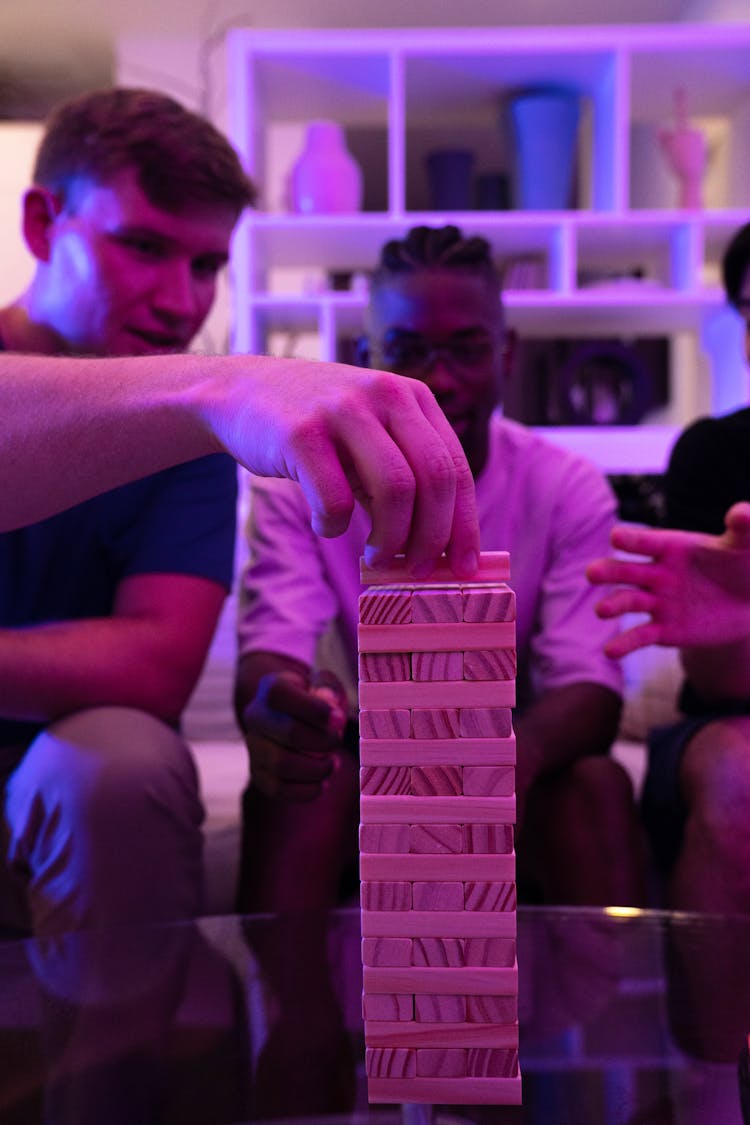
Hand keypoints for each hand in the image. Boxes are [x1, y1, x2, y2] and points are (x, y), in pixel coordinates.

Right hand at [198, 357, 479, 578]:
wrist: (242, 393)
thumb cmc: (319, 431)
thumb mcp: (372, 439)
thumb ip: (405, 481)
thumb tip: (440, 552)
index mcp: (412, 397)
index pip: (455, 468)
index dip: (464, 524)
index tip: (464, 567)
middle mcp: (384, 395)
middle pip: (433, 480)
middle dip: (431, 537)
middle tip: (415, 568)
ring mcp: (343, 410)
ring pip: (395, 490)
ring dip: (391, 538)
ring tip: (376, 555)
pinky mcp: (300, 432)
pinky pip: (335, 499)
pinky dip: (333, 527)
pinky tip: (323, 524)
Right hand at [240, 668, 347, 800]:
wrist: (292, 718)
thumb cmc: (314, 699)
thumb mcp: (324, 684)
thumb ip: (327, 687)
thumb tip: (328, 702)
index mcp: (270, 687)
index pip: (279, 695)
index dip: (312, 709)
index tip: (338, 720)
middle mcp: (255, 716)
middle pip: (288, 732)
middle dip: (323, 742)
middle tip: (337, 742)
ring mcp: (253, 747)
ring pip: (282, 765)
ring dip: (317, 769)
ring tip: (332, 763)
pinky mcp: (257, 774)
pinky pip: (278, 790)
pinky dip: (307, 790)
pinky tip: (322, 782)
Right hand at [586, 502, 749, 657]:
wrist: (746, 605)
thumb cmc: (743, 567)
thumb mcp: (745, 547)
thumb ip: (742, 529)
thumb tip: (742, 512)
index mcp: (672, 548)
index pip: (646, 542)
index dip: (631, 540)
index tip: (616, 538)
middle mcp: (657, 574)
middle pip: (626, 570)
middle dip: (608, 571)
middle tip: (592, 573)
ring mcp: (657, 602)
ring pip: (628, 601)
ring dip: (613, 604)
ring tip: (601, 610)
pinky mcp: (663, 630)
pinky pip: (640, 636)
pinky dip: (624, 644)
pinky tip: (610, 652)